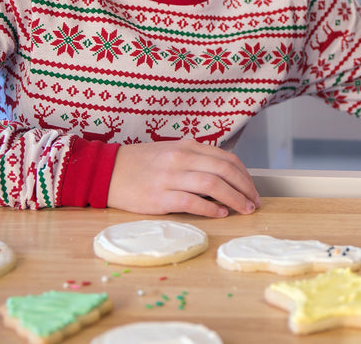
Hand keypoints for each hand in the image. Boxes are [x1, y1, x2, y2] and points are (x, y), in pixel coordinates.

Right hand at [107, 138, 260, 216]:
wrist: (106, 171)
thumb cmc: (141, 164)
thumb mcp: (171, 151)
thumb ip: (196, 159)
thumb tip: (223, 175)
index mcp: (187, 146)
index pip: (227, 159)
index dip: (245, 175)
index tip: (252, 189)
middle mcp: (181, 158)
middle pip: (225, 171)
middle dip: (245, 188)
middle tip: (254, 203)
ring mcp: (170, 177)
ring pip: (213, 185)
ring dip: (234, 199)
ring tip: (244, 210)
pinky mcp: (158, 198)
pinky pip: (192, 202)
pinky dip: (210, 209)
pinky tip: (221, 214)